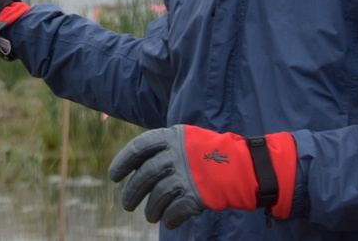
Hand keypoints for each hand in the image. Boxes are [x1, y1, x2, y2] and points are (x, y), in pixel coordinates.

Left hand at [108, 125, 295, 228]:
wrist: (244, 167)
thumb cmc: (211, 153)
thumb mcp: (186, 140)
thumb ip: (163, 149)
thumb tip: (137, 166)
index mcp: (171, 137)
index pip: (138, 148)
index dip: (123, 162)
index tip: (113, 176)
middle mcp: (176, 155)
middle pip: (145, 175)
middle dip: (132, 192)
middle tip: (126, 204)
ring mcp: (186, 176)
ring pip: (157, 196)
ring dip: (151, 208)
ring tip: (149, 215)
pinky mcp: (197, 196)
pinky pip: (175, 211)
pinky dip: (169, 218)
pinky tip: (168, 221)